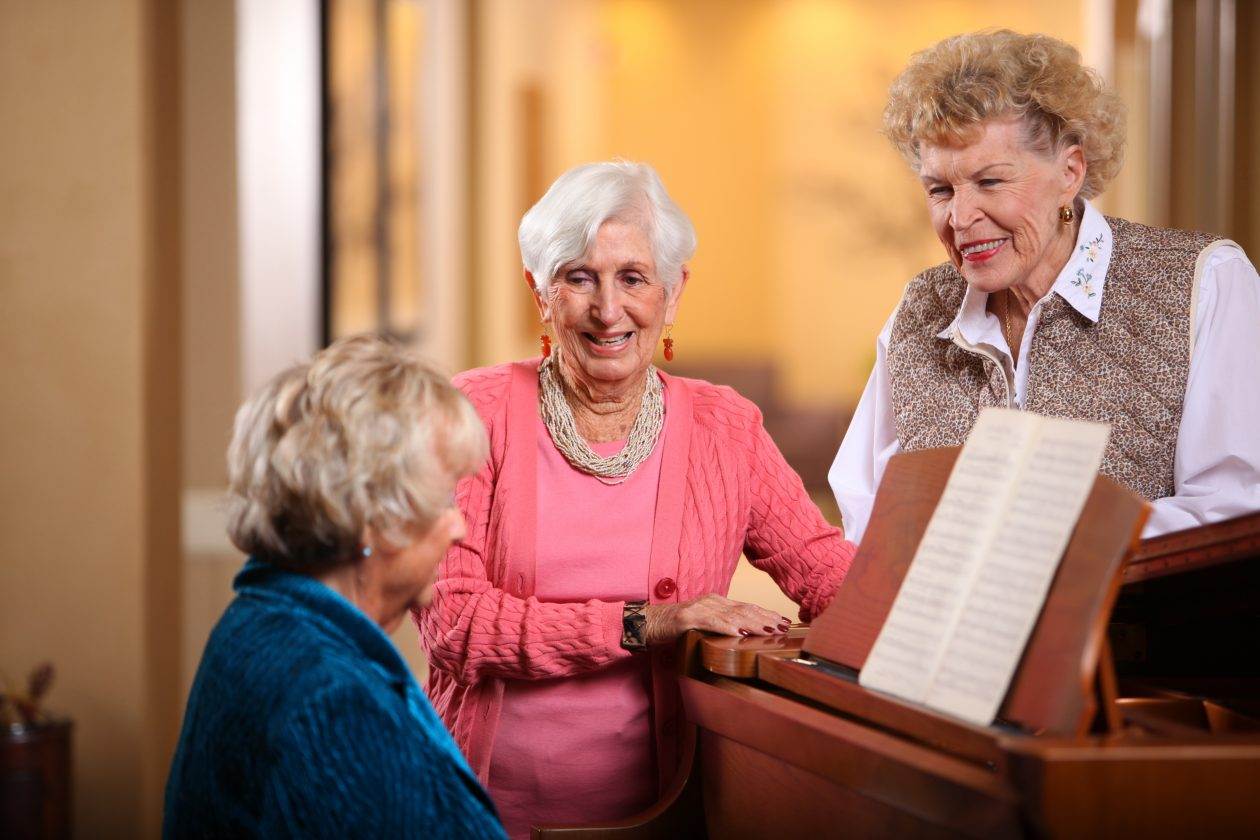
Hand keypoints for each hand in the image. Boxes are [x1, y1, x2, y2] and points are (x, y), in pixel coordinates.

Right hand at [643, 595, 791, 644]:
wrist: (648, 623)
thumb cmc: (676, 628)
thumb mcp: (704, 626)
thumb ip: (721, 627)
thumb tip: (743, 637)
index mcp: (717, 602)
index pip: (747, 607)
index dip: (766, 614)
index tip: (783, 622)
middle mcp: (712, 601)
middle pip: (745, 609)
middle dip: (766, 618)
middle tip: (784, 627)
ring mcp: (700, 608)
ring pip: (732, 614)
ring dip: (753, 622)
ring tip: (769, 630)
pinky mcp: (689, 617)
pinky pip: (712, 622)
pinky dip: (728, 627)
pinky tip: (740, 632)